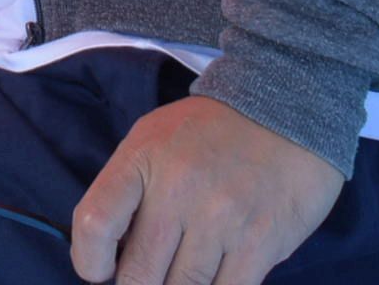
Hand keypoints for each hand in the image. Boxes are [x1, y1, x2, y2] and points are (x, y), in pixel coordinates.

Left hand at [69, 97, 341, 284]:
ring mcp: (221, 218)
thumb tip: (110, 255)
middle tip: (152, 274)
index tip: (101, 271)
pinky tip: (215, 277)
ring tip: (183, 273)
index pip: (94, 223)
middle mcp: (178, 189)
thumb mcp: (154, 140)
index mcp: (143, 159)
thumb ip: (128, 191)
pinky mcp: (260, 242)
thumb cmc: (211, 132)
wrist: (289, 109)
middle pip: (137, 274)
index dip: (88, 261)